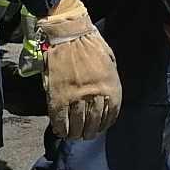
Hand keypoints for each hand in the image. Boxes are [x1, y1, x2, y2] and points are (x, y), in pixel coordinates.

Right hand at [37, 0, 121, 138]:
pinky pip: (60, 119)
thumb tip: (106, 97)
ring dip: (77, 133)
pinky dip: (61, 129)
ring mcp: (76, 97)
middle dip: (91, 131)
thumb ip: (109, 81)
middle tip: (87, 135)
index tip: (101, 127)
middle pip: (94, 122)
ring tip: (75, 136)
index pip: (111, 113)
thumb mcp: (109, 62)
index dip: (106, 123)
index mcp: (110, 86)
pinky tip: (61, 132)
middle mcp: (94, 94)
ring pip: (77, 124)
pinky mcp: (58, 97)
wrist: (69, 34)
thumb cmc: (91, 44)